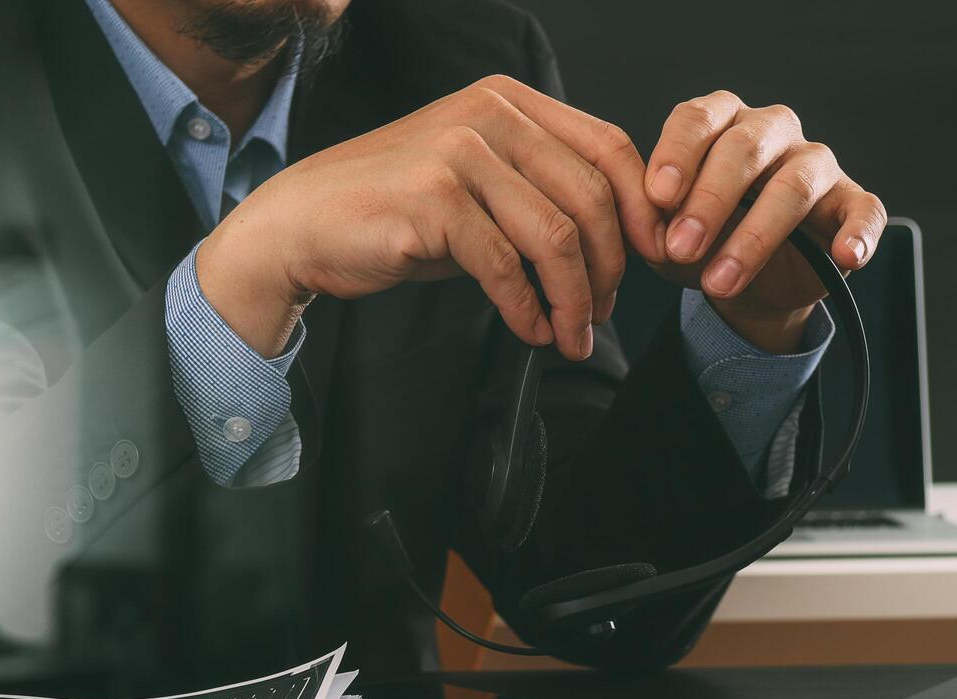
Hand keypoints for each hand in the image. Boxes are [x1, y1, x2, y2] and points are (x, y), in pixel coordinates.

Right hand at [197, 75, 665, 360]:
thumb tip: (620, 247)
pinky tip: (532, 331)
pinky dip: (528, 309)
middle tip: (604, 316)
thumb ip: (543, 195)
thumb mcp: (481, 187)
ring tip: (572, 337)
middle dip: (610, 269)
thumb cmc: (399, 213)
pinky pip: (505, 267)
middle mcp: (489, 115)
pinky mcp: (433, 201)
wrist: (304, 224)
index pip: (610, 147)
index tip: (652, 262)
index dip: (642, 209)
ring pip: (555, 236)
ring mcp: (459, 153)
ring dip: (574, 300)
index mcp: (510, 102)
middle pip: (592, 197)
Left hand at [644, 91, 886, 353]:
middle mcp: (772, 131)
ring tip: (720, 282)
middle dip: (710, 200)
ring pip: (795, 185)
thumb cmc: (702, 240)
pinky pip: (865, 211)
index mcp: (721, 122)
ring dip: (755, 236)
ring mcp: (816, 165)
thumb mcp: (661, 231)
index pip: (698, 119)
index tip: (658, 197)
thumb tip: (639, 209)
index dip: (678, 154)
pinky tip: (847, 255)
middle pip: (745, 147)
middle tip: (681, 247)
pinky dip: (858, 232)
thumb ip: (646, 213)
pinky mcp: (851, 204)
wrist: (744, 286)